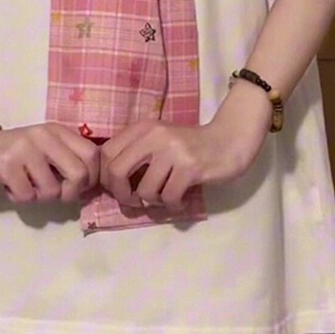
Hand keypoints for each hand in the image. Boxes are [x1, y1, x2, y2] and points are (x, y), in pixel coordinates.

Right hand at [0, 122, 99, 203]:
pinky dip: (19, 198)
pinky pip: (27, 196)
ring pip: (51, 190)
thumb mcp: (47, 150)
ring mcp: (24, 149)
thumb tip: (93, 186)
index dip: (91, 177)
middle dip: (69, 193)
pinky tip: (11, 186)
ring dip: (39, 197)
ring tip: (26, 185)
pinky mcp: (6, 165)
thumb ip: (69, 160)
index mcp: (58, 130)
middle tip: (54, 193)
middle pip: (78, 174)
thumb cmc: (17, 155)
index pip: (92, 154)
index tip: (79, 187)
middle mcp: (43, 135)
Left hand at [99, 108, 268, 209]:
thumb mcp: (158, 140)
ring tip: (165, 198)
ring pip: (145, 190)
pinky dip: (173, 206)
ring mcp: (172, 150)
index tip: (119, 188)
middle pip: (116, 171)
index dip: (106, 177)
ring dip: (153, 202)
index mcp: (142, 127)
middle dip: (122, 195)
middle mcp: (154, 135)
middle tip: (135, 202)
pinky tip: (181, 201)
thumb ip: (135, 153)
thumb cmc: (190, 145)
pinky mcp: (190, 167)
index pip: (105, 153)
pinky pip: (169, 197)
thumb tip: (110, 183)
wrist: (229, 141)